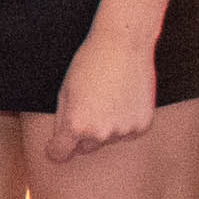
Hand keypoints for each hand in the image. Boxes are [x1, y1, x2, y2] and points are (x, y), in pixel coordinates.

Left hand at [42, 32, 156, 161]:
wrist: (124, 45)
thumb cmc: (89, 64)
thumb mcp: (65, 91)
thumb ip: (61, 121)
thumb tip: (61, 145)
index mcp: (76, 125)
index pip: (59, 154)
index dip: (55, 148)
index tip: (57, 144)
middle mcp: (100, 133)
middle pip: (85, 147)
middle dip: (83, 133)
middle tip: (89, 104)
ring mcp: (123, 131)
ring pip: (108, 139)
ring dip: (106, 126)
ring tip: (109, 96)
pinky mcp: (142, 126)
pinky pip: (128, 132)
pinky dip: (125, 121)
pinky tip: (124, 98)